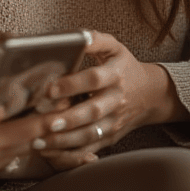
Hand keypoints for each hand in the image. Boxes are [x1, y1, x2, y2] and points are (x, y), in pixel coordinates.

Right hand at [0, 56, 59, 190]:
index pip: (11, 101)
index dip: (28, 94)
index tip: (43, 87)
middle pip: (29, 127)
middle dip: (47, 118)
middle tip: (62, 109)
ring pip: (24, 146)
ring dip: (36, 134)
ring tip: (50, 124)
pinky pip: (11, 160)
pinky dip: (20, 150)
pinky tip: (22, 142)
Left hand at [30, 31, 188, 170]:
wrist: (149, 94)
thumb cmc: (123, 67)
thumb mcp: (114, 48)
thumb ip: (96, 40)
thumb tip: (78, 36)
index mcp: (115, 75)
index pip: (94, 79)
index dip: (73, 84)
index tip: (50, 88)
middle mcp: (116, 101)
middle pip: (92, 112)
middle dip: (69, 118)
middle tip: (46, 122)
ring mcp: (114, 122)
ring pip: (90, 135)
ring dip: (64, 140)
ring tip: (40, 141)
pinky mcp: (110, 137)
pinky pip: (90, 149)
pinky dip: (70, 154)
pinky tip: (49, 152)